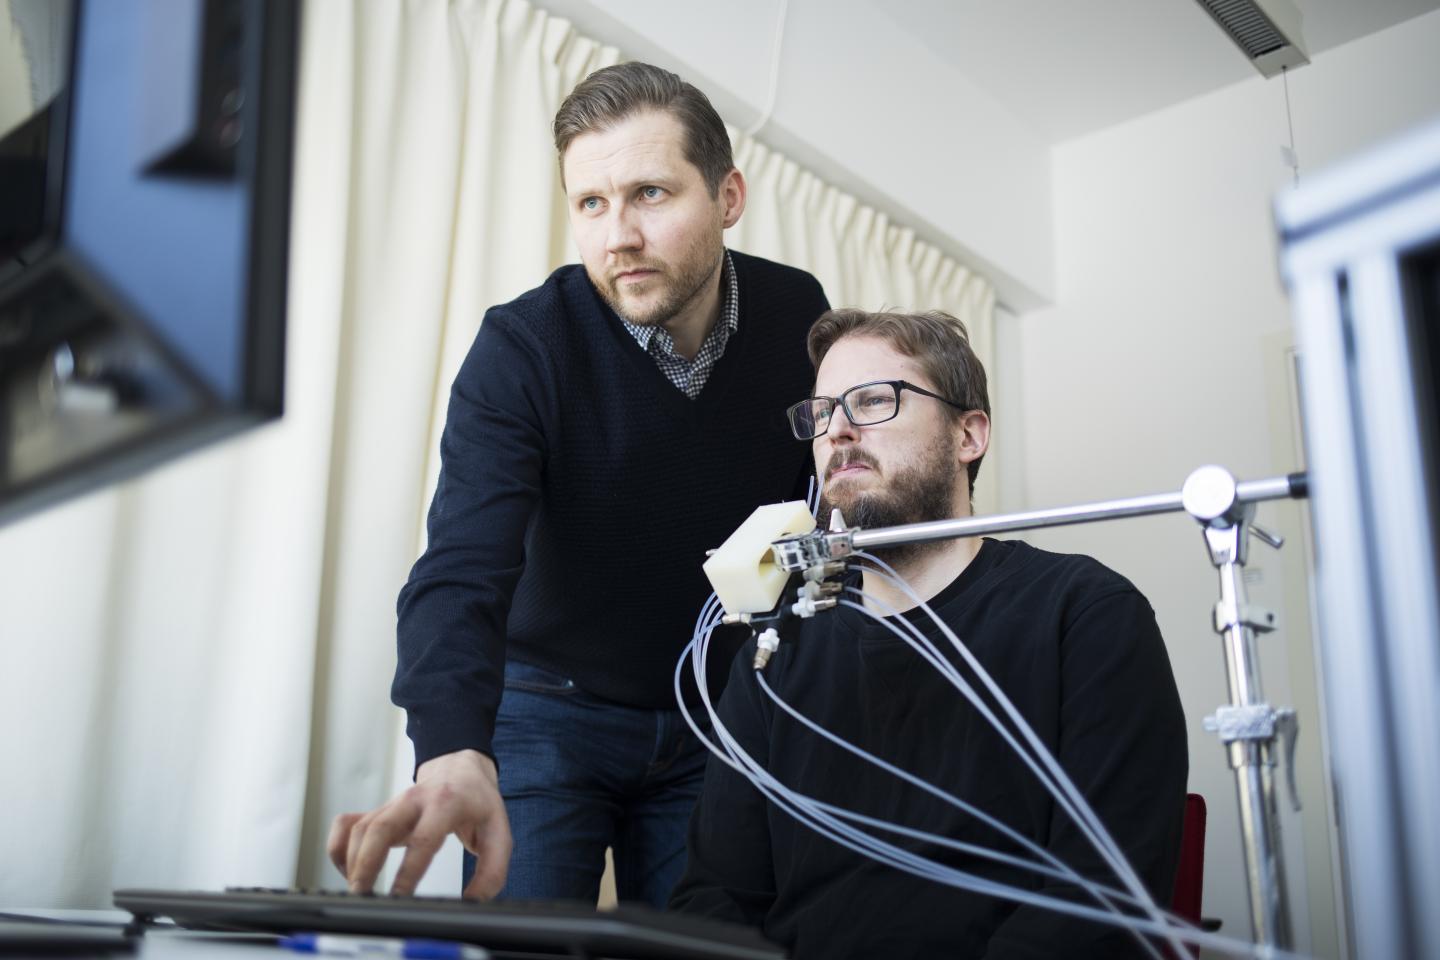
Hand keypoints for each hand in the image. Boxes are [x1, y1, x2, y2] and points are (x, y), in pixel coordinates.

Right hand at [327, 749, 511, 898]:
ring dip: (352, 861)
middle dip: (366, 864)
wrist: (461, 769)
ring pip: (360, 828)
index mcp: (446, 803)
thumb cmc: (479, 802)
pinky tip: (348, 869)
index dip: (409, 871)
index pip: (423, 838)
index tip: (400, 897)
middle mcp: (414, 800)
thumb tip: (474, 900)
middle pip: (379, 827)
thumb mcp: (499, 833)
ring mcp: (392, 804)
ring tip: (359, 891)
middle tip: (364, 896)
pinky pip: (347, 824)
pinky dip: (339, 847)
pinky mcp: (378, 809)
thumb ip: (492, 870)